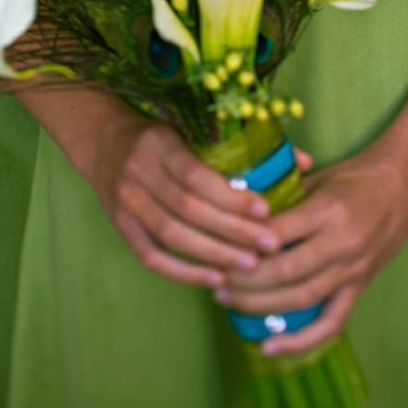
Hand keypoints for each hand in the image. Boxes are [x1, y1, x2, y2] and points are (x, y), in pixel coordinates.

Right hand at [89, 111, 289, 288]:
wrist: (105, 143)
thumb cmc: (164, 137)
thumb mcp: (194, 129)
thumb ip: (246, 145)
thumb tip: (303, 162)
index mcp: (160, 144)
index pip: (197, 176)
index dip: (232, 197)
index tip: (265, 212)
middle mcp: (138, 173)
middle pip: (188, 210)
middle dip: (232, 231)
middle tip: (270, 245)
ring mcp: (126, 202)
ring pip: (172, 235)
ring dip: (214, 253)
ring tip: (250, 265)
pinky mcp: (120, 226)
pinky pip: (152, 256)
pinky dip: (184, 271)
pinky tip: (216, 278)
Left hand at [215, 142, 407, 353]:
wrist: (402, 185)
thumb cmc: (354, 176)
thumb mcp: (316, 176)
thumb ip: (281, 198)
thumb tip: (237, 213)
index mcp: (328, 210)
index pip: (278, 232)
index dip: (245, 244)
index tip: (216, 246)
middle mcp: (343, 243)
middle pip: (285, 271)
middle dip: (244, 280)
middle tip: (214, 278)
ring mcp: (354, 270)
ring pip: (302, 298)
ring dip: (260, 305)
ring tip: (226, 300)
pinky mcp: (360, 287)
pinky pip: (331, 323)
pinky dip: (300, 340)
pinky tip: (269, 346)